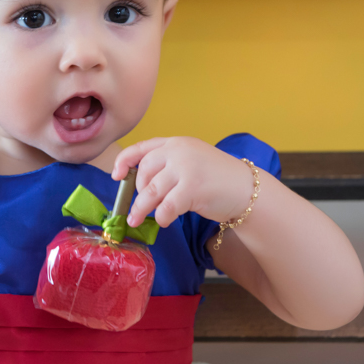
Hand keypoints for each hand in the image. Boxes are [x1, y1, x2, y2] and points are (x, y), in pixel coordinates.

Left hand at [112, 137, 253, 228]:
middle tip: (140, 205)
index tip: (116, 176)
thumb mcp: (191, 161)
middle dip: (137, 192)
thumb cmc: (218, 179)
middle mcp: (178, 151)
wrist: (248, 188)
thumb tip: (141, 186)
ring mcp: (185, 168)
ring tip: (136, 220)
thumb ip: (168, 165)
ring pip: (150, 191)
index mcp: (176, 143)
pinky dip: (161, 217)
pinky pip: (166, 207)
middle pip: (143, 172)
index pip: (141, 148)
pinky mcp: (192, 188)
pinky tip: (164, 221)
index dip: (123, 161)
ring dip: (141, 209)